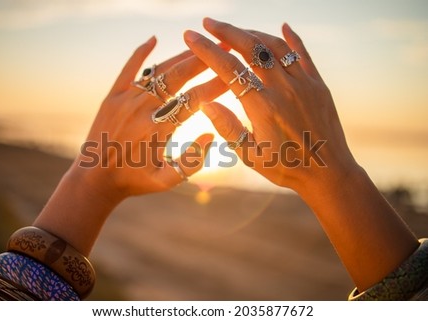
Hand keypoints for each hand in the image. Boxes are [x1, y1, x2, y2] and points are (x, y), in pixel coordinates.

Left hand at [74, 35, 227, 202]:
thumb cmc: (135, 180)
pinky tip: (153, 39)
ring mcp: (126, 99)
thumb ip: (192, 162)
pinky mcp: (113, 96)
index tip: (233, 77)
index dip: (216, 86)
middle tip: (223, 50)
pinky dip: (140, 53)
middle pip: (178, 76)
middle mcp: (142, 109)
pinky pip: (128, 69)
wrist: (95, 177)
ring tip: (200, 46)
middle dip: (203, 61)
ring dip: (181, 57)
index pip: (194, 100)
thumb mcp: (166, 180)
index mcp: (158, 128)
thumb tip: (211, 135)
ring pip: (158, 70)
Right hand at [183, 18, 357, 195]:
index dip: (207, 50)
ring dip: (253, 34)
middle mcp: (283, 89)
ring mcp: (303, 84)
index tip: (192, 36)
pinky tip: (282, 26)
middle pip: (251, 49)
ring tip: (236, 30)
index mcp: (262, 107)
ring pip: (275, 47)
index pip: (229, 69)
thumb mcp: (250, 155)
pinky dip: (292, 38)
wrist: (328, 172)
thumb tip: (206, 103)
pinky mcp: (318, 85)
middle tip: (208, 22)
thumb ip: (227, 127)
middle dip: (226, 32)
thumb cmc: (286, 167)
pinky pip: (303, 54)